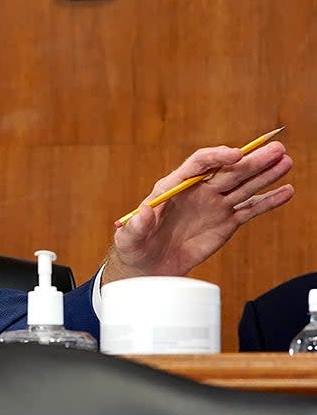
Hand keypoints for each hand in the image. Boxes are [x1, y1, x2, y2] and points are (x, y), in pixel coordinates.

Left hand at [103, 141, 293, 282]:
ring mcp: (214, 205)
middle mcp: (197, 191)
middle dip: (251, 160)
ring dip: (264, 174)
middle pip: (228, 170)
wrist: (148, 265)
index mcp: (174, 186)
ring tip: (285, 161)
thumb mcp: (129, 237)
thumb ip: (136, 225)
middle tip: (276, 149)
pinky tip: (286, 191)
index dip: (217, 157)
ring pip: (243, 185)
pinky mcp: (225, 222)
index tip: (236, 155)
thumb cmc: (135, 246)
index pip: (198, 164)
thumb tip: (143, 212)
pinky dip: (268, 201)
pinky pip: (249, 209)